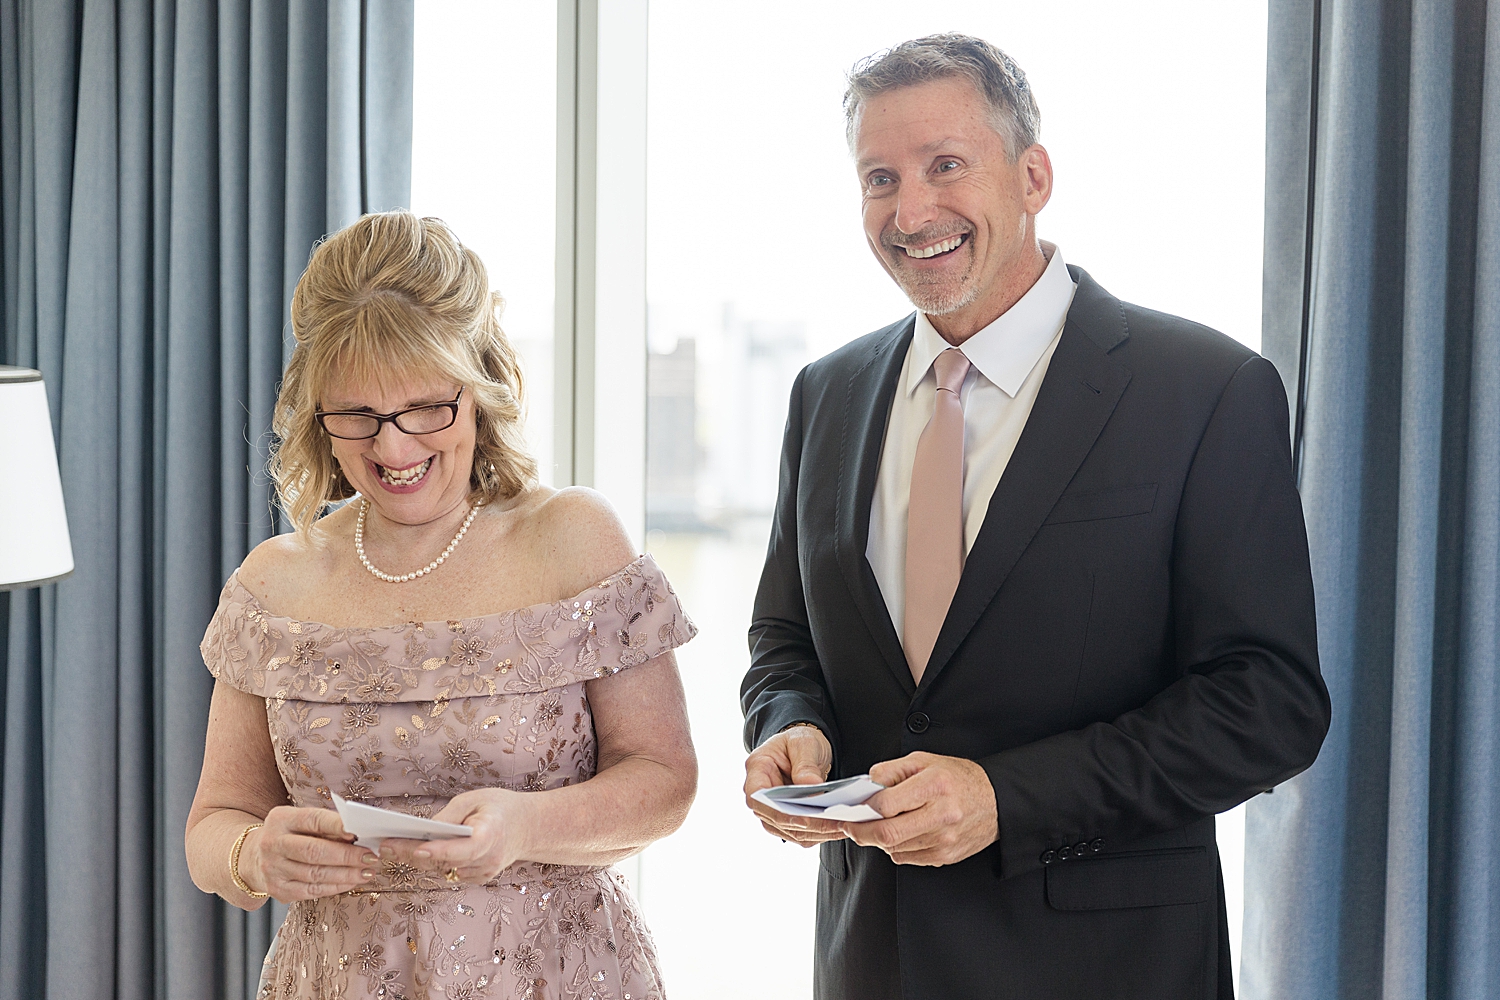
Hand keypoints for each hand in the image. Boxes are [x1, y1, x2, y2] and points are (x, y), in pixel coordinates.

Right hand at [244, 805, 375, 901]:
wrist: (254, 857)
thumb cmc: (290, 835)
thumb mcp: (300, 821)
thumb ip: (326, 825)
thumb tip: (360, 833)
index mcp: (280, 819)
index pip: (313, 820)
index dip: (337, 826)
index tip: (359, 831)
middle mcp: (272, 844)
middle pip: (314, 851)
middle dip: (347, 855)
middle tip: (371, 857)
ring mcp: (273, 869)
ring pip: (315, 874)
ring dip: (346, 874)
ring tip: (368, 871)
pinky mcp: (278, 890)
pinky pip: (312, 891)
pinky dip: (336, 887)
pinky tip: (352, 881)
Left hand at [385, 788, 525, 882]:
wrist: (527, 828)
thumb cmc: (499, 808)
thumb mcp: (476, 799)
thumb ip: (451, 815)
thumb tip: (424, 830)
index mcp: (493, 833)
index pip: (465, 848)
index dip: (441, 851)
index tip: (418, 848)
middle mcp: (490, 858)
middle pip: (446, 861)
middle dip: (413, 854)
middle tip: (385, 845)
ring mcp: (485, 872)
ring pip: (443, 870)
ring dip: (419, 860)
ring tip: (393, 846)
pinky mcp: (479, 879)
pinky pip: (449, 873)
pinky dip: (434, 863)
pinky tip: (417, 852)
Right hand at [743, 724, 845, 847]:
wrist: (804, 748)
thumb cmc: (799, 740)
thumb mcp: (803, 742)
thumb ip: (805, 764)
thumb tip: (812, 786)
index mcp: (757, 769)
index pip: (757, 798)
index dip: (778, 813)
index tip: (804, 820)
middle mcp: (760, 793)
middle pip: (775, 820)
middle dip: (807, 826)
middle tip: (835, 823)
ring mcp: (772, 809)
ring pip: (789, 832)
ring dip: (816, 832)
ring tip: (842, 827)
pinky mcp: (787, 819)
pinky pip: (801, 834)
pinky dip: (820, 833)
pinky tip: (839, 827)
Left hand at [840, 752, 996, 865]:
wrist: (996, 801)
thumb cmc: (958, 778)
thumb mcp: (924, 760)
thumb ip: (892, 770)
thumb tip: (867, 785)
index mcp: (934, 785)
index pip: (886, 805)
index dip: (863, 809)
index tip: (851, 809)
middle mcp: (941, 815)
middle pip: (887, 833)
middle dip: (860, 832)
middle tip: (849, 826)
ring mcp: (944, 839)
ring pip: (894, 848)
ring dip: (878, 840)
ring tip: (877, 825)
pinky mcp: (945, 855)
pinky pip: (907, 857)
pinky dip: (895, 847)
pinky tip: (901, 833)